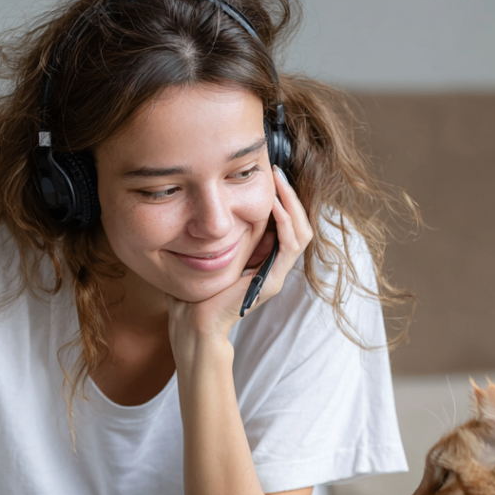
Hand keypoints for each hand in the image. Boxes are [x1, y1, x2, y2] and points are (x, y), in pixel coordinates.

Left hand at [166, 165, 313, 358]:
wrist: (194, 322)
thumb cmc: (196, 290)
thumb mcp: (211, 251)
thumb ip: (221, 233)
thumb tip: (213, 204)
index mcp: (263, 259)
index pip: (286, 224)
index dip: (283, 199)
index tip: (270, 175)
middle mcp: (274, 266)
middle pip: (299, 225)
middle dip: (290, 196)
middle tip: (277, 172)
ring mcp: (276, 275)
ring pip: (301, 233)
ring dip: (291, 204)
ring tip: (279, 182)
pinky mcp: (271, 282)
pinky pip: (289, 246)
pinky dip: (284, 223)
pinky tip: (273, 205)